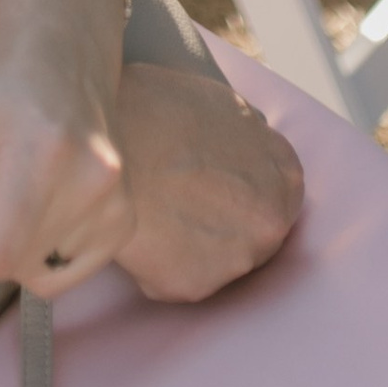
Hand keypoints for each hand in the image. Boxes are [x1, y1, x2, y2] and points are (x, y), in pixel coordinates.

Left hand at [0, 0, 129, 300]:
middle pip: (12, 264)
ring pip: (37, 274)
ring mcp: (117, 204)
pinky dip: (39, 255)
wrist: (64, 49)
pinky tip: (33, 210)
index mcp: (44, 154)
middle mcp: (92, 183)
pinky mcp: (126, 219)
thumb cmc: (0, 81)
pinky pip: (69, 272)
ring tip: (4, 195)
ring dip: (6, 253)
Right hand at [108, 63, 302, 303]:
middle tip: (179, 204)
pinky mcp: (196, 285)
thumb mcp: (218, 102)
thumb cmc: (151, 108)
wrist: (103, 141)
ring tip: (152, 213)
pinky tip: (138, 232)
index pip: (277, 195)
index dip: (242, 191)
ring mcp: (238, 257)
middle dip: (219, 223)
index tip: (214, 188)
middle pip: (251, 233)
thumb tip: (246, 143)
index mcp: (284, 171)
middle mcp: (271, 218)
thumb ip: (247, 136)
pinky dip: (158, 265)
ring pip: (215, 261)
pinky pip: (178, 281)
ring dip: (189, 247)